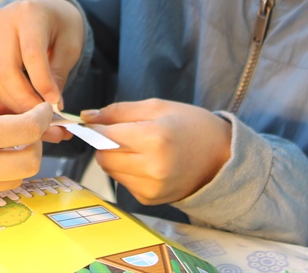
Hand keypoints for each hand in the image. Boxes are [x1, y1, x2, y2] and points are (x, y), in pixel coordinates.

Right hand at [0, 0, 83, 113]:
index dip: (42, 84)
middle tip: (43, 120)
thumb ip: (58, 75)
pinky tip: (21, 107)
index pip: (31, 55)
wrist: (46, 10)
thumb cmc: (62, 27)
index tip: (55, 107)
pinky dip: (5, 98)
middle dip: (24, 101)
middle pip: (6, 71)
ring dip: (13, 104)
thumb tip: (50, 108)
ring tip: (33, 118)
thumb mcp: (70, 47)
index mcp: (29, 13)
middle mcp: (3, 19)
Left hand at [82, 99, 231, 205]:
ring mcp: (151, 187)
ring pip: (110, 171)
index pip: (105, 136)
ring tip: (137, 147)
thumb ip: (118, 111)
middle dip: (104, 144)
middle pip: (103, 156)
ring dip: (115, 158)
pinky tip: (145, 162)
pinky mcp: (150, 200)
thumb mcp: (156, 107)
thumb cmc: (190, 126)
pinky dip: (127, 171)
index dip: (96, 128)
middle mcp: (152, 167)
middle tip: (120, 133)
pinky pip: (123, 183)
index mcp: (154, 138)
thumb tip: (86, 116)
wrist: (221, 157)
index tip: (94, 122)